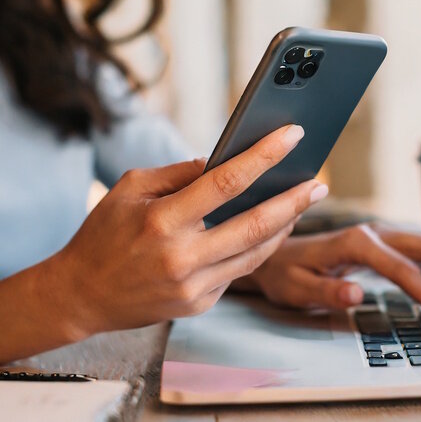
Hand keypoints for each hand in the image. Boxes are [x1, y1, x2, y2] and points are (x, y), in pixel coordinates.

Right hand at [35, 125, 328, 342]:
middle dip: (295, 201)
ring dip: (285, 226)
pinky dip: (255, 249)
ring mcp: (193, 287)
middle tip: (319, 183)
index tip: (291, 135)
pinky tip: (265, 231)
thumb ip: (179, 174)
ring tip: (300, 203)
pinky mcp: (199, 305)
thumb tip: (221, 163)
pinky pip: (238, 272)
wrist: (80, 295)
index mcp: (162, 220)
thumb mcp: (130, 188)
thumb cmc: (103, 234)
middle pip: (256, 224)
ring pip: (256, 253)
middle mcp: (182, 257)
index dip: (264, 155)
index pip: (227, 180)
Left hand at [241, 222, 420, 323]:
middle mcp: (372, 232)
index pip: (403, 268)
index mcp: (356, 242)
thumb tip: (359, 296)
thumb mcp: (297, 289)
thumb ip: (328, 292)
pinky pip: (419, 252)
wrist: (276, 255)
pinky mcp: (381, 243)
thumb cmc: (285, 273)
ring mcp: (379, 234)